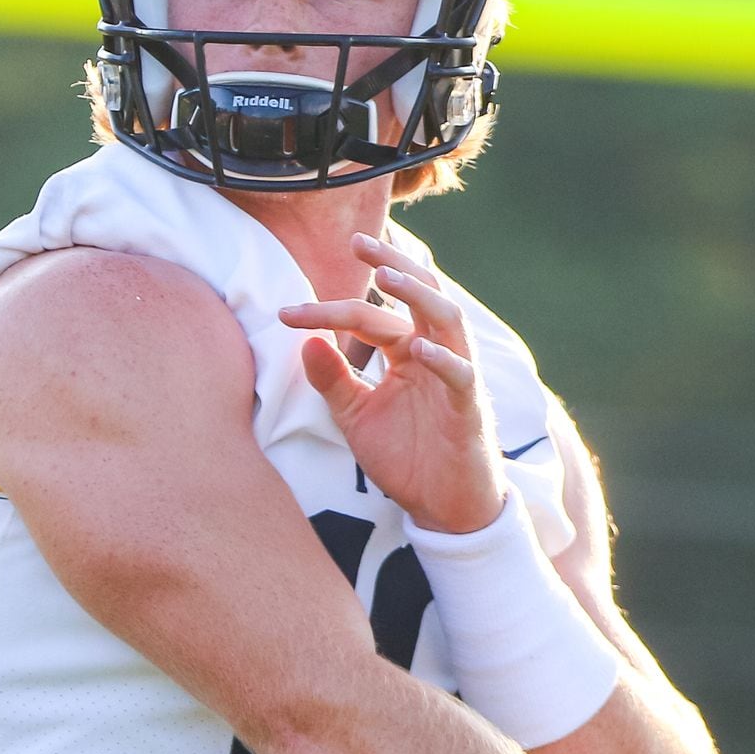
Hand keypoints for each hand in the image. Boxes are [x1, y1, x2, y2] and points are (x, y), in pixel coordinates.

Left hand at [279, 233, 508, 533]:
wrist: (444, 511)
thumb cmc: (406, 459)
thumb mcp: (356, 417)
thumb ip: (333, 380)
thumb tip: (304, 341)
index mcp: (407, 350)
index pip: (369, 315)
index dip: (327, 310)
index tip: (285, 313)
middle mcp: (434, 352)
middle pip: (421, 292)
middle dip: (391, 264)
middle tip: (358, 241)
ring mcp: (456, 375)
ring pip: (446, 319)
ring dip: (418, 295)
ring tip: (387, 277)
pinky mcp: (469, 408)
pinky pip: (461, 375)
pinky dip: (443, 360)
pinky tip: (418, 350)